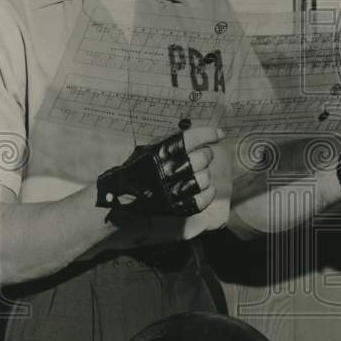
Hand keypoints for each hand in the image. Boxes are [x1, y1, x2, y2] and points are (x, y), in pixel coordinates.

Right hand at [96, 126, 223, 224]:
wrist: (121, 198)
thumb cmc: (137, 171)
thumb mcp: (148, 150)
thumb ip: (169, 142)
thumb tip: (196, 135)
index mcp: (159, 152)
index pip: (189, 138)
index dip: (208, 134)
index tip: (220, 133)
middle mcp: (166, 170)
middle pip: (201, 158)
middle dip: (207, 155)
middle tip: (205, 156)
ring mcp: (171, 190)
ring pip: (204, 179)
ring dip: (207, 175)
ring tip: (201, 174)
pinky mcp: (176, 207)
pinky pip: (203, 199)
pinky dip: (208, 193)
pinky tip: (206, 189)